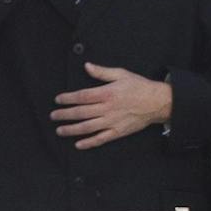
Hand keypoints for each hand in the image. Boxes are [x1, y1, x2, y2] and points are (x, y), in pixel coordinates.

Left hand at [52, 63, 172, 148]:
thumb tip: (87, 66)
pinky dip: (89, 143)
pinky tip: (78, 144)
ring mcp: (112, 122)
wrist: (157, 102)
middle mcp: (107, 109)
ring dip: (72, 129)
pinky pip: (100, 139)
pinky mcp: (118, 132)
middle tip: (53, 116)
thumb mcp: (121, 74)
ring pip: (87, 127)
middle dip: (65, 114)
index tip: (58, 100)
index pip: (82, 96)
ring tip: (60, 130)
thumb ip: (102, 72)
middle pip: (81, 113)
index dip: (68, 98)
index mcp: (107, 93)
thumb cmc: (139, 87)